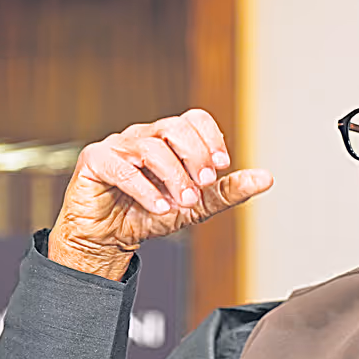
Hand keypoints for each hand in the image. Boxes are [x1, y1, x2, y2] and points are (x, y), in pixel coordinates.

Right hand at [49, 109, 272, 278]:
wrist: (107, 239)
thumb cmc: (146, 215)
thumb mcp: (195, 206)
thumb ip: (226, 191)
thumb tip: (264, 179)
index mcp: (167, 140)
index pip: (193, 119)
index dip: (211, 138)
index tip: (221, 165)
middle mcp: (143, 137)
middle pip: (174, 127)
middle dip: (195, 156)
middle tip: (203, 185)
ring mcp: (117, 146)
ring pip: (151, 148)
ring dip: (173, 177)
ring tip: (182, 203)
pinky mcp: (94, 162)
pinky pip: (122, 168)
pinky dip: (145, 189)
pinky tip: (159, 207)